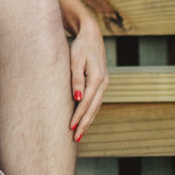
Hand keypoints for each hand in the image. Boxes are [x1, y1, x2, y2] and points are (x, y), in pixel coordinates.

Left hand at [68, 5, 107, 140]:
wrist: (91, 35)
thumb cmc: (80, 46)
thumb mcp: (75, 60)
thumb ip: (76, 79)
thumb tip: (77, 99)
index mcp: (97, 77)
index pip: (86, 102)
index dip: (78, 116)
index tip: (70, 128)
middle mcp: (103, 82)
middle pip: (93, 108)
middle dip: (84, 124)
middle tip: (75, 139)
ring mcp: (104, 84)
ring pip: (96, 107)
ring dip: (87, 121)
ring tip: (78, 135)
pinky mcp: (101, 83)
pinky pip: (96, 102)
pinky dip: (90, 112)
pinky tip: (84, 120)